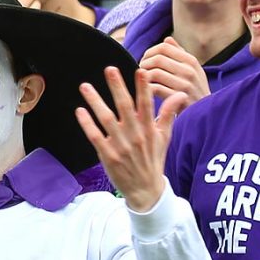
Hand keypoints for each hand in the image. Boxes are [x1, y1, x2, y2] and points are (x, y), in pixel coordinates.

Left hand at [76, 67, 183, 210]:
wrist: (145, 190)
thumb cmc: (153, 160)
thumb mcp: (164, 137)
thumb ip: (168, 114)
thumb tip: (179, 94)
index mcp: (149, 129)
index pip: (147, 104)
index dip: (143, 87)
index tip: (140, 70)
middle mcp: (134, 135)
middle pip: (124, 107)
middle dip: (117, 87)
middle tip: (109, 69)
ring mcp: (120, 145)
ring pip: (106, 118)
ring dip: (95, 101)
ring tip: (85, 86)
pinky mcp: (107, 155)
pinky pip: (95, 136)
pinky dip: (87, 123)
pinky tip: (80, 110)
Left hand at [139, 37, 210, 104]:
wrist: (206, 114)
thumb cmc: (194, 90)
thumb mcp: (193, 70)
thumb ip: (180, 54)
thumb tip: (167, 39)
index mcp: (191, 61)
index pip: (164, 47)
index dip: (150, 52)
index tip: (145, 60)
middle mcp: (189, 71)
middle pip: (158, 59)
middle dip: (144, 64)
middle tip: (140, 71)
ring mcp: (184, 85)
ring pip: (155, 73)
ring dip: (144, 77)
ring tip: (142, 81)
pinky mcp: (177, 100)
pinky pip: (155, 89)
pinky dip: (147, 89)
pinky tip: (146, 91)